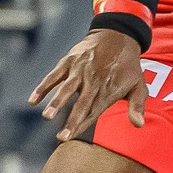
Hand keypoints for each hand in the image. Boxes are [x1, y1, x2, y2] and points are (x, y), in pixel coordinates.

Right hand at [30, 30, 149, 142]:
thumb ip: (137, 106)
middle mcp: (93, 81)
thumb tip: (139, 125)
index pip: (94, 111)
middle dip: (72, 120)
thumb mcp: (138, 85)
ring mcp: (80, 70)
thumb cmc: (128, 66)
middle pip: (81, 103)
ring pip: (66, 88)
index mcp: (108, 90)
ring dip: (56, 102)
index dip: (82, 125)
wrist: (118, 35)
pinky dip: (44, 86)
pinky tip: (33, 100)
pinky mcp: (70, 61)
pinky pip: (55, 74)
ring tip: (46, 115)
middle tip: (61, 136)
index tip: (71, 138)